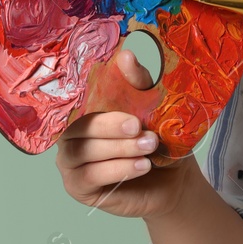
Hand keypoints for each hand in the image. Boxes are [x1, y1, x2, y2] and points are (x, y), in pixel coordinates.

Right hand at [55, 47, 197, 218]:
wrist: (172, 179)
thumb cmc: (156, 139)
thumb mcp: (152, 107)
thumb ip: (138, 83)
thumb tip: (126, 56)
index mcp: (83, 110)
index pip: (74, 98)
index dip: (89, 92)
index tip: (115, 94)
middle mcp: (70, 134)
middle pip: (76, 126)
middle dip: (109, 125)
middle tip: (139, 125)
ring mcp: (70, 162)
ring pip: (83, 152)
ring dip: (118, 148)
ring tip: (149, 146)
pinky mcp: (78, 187)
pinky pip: (89, 176)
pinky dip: (117, 169)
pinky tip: (142, 166)